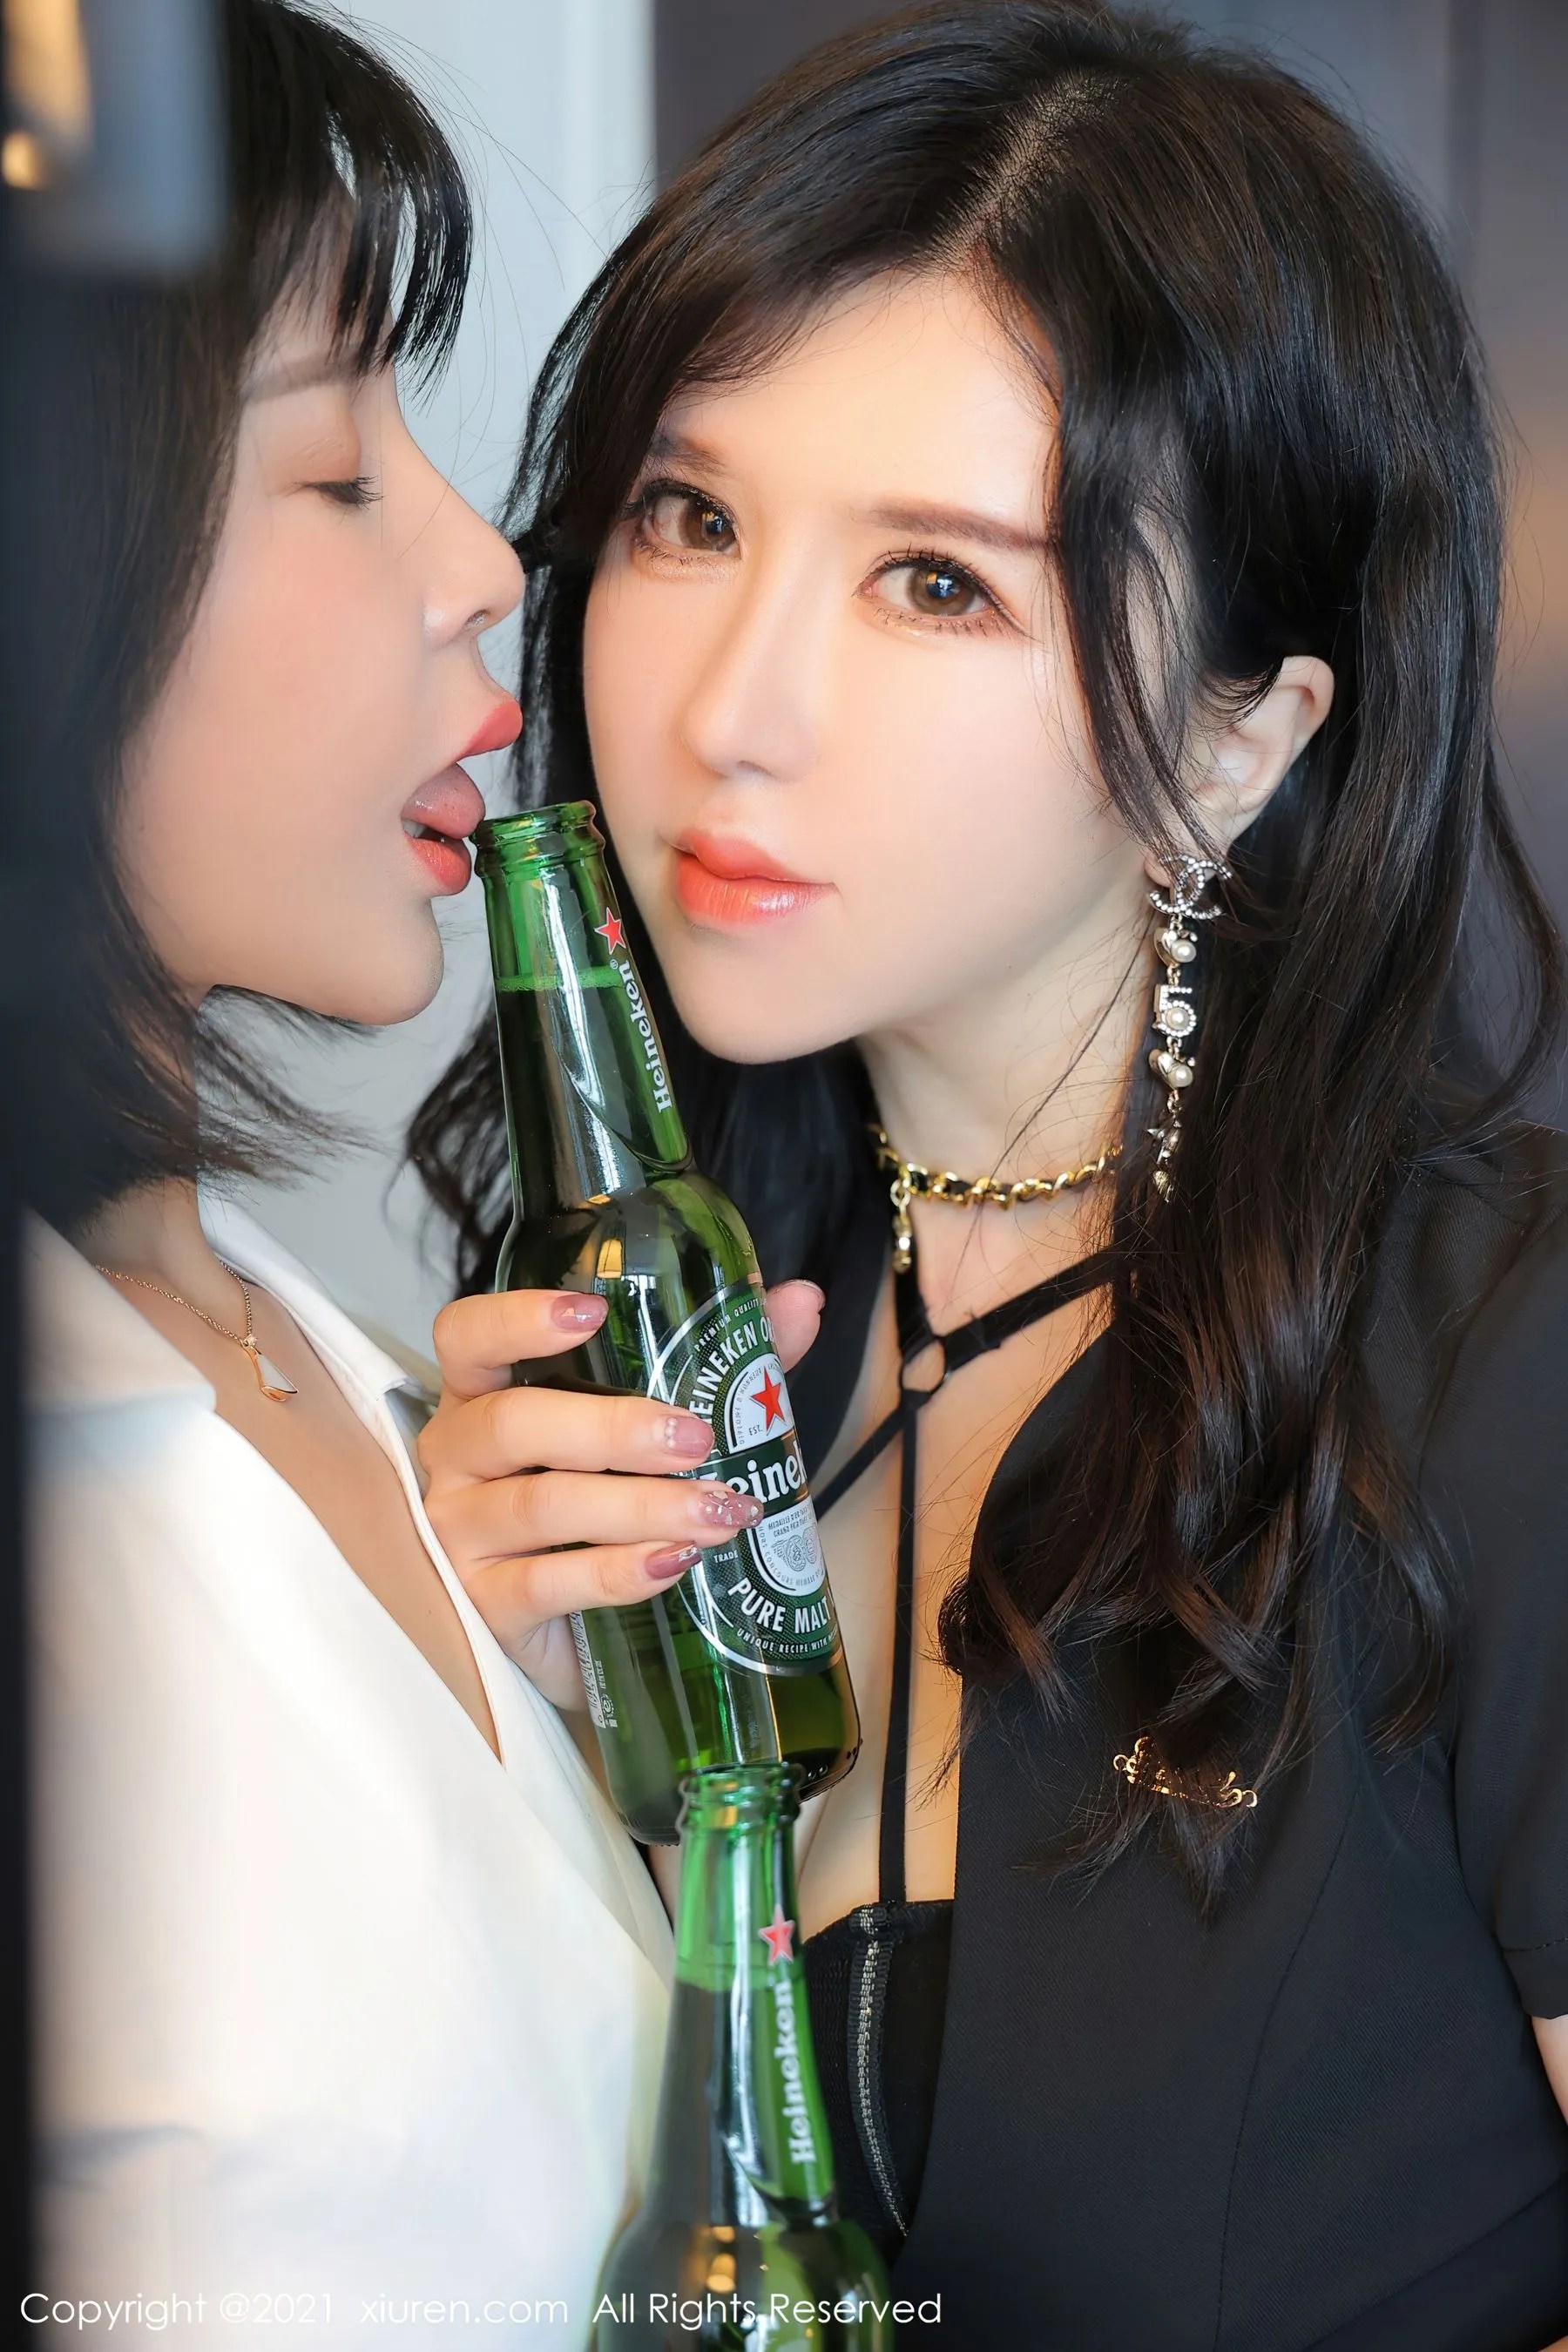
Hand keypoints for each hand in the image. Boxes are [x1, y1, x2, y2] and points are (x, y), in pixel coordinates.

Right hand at [419, 1280, 823, 1708]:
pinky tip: (672, 1563)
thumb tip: (801, 1303)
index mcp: (485, 1395)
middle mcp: (457, 1458)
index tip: (590, 1312)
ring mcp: (460, 1535)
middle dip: (611, 1428)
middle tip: (696, 1441)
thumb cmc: (603, 1508)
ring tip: (717, 1511)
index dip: (516, 1318)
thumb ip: (719, 1364)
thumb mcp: (652, 1433)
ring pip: (539, 1506)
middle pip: (512, 1424)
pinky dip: (617, 1572)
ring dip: (638, 1506)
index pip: (467, 1337)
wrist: (578, 1634)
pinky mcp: (484, 1608)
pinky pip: (547, 1584)